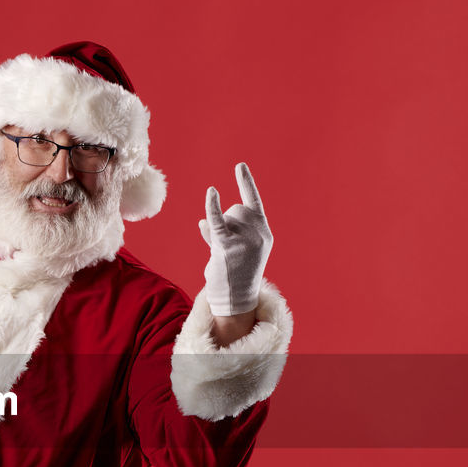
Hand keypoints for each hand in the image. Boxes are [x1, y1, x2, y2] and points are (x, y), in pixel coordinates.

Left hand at [199, 162, 272, 316]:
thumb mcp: (233, 251)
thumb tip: (203, 222)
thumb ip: (221, 234)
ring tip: (224, 255)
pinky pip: (217, 221)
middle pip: (235, 209)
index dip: (245, 182)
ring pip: (225, 218)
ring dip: (218, 232)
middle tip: (228, 249)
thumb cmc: (233, 276)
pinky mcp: (228, 246)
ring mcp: (245, 240)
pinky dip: (212, 206)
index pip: (254, 202)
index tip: (239, 166)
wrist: (234, 300)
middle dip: (226, 223)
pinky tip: (211, 192)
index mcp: (265, 233)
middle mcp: (258, 234)